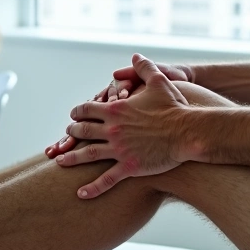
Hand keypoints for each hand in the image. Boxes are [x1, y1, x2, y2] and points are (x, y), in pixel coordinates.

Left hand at [58, 54, 190, 198]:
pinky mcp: (129, 166)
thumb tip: (135, 55)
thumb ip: (144, 68)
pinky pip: (106, 180)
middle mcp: (113, 129)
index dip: (78, 112)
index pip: (88, 109)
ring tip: (61, 161)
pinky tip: (80, 194)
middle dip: (72, 133)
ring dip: (72, 157)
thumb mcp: (159, 81)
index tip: (74, 115)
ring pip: (88, 154)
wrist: (188, 132)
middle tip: (67, 135)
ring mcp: (119, 149)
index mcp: (116, 108)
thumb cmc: (175, 106)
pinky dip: (92, 188)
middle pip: (83, 131)